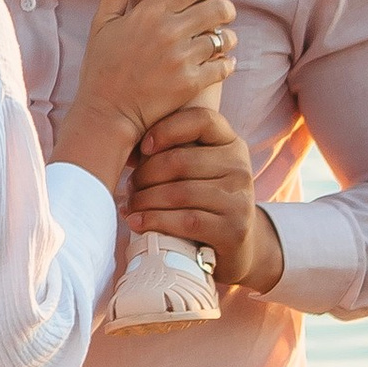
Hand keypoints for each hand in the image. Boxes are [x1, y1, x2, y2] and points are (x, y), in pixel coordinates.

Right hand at [51, 0, 236, 187]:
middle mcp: (169, 31)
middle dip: (227, 9)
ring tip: (222, 41)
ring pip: (224, 38)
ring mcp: (182, 58)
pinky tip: (223, 63)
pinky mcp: (190, 84)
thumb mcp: (102, 22)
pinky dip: (227, 63)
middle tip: (226, 13)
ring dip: (227, 38)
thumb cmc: (102, 67)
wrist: (105, 113)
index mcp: (150, 11)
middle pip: (218, 8)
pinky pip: (224, 66)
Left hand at [126, 101, 284, 292]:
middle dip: (145, 175)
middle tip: (129, 187)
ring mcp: (239, 199)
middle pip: (181, 160)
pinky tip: (138, 222)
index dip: (167, 129)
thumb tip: (127, 150)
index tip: (144, 147)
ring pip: (179, 192)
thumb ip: (174, 153)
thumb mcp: (198, 171)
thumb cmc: (204, 202)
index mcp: (231, 144)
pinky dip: (155, 221)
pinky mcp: (234, 229)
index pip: (202, 120)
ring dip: (144, 200)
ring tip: (129, 206)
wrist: (237, 247)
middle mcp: (240, 167)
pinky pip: (186, 220)